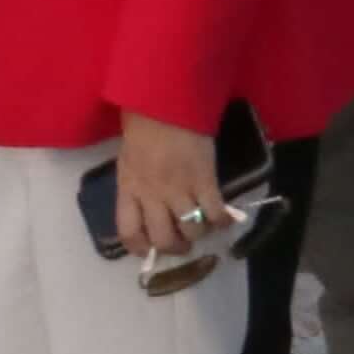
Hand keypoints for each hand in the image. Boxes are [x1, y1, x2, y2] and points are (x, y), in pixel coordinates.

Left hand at [115, 110, 225, 274]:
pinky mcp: (204, 179)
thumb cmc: (143, 128)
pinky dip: (223, 221)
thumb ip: (136, 186)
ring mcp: (178, 188)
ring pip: (192, 230)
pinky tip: (225, 218)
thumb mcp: (128, 160)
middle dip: (176, 248)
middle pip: (164, 240)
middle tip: (184, 241)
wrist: (164, 102)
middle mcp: (151, 194)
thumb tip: (147, 211)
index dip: (140, 249)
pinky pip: (216, 213)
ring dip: (200, 233)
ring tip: (203, 225)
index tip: (149, 251)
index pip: (128, 232)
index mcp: (129, 188)